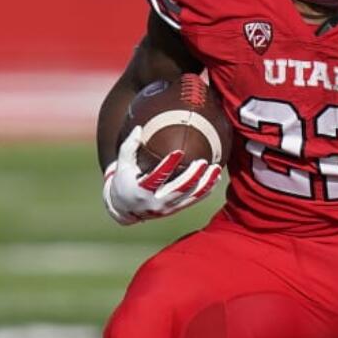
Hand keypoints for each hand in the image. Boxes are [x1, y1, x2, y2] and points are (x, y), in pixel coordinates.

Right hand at [103, 125, 221, 224]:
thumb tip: (139, 128)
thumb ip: (129, 147)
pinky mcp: (176, 210)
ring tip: (216, 168)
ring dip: (205, 183)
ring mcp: (167, 208)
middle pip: (179, 189)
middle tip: (202, 161)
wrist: (124, 209)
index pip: (157, 177)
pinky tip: (216, 177)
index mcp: (141, 191)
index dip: (168, 165)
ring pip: (191, 196)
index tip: (179, 151)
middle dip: (193, 176)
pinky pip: (195, 200)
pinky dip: (206, 189)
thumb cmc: (123, 181)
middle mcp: (155, 203)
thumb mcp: (122, 165)